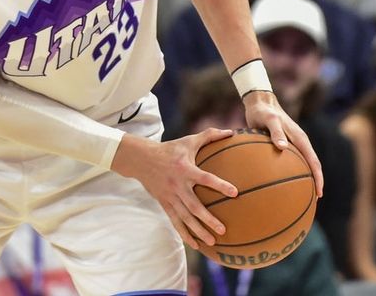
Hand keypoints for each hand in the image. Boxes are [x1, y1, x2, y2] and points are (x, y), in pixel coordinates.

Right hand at [111, 129, 237, 249]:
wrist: (141, 159)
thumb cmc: (169, 149)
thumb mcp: (188, 141)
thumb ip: (209, 136)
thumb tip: (231, 132)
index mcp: (185, 169)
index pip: (205, 178)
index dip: (219, 185)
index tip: (235, 193)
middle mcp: (177, 185)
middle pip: (193, 205)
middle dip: (207, 218)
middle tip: (222, 229)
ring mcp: (169, 196)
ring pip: (184, 217)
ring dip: (197, 230)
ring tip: (212, 241)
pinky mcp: (164, 203)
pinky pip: (175, 221)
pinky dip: (184, 233)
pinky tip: (195, 244)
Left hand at [243, 90, 323, 196]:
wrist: (259, 103)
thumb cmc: (264, 111)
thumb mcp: (270, 120)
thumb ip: (276, 132)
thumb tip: (283, 148)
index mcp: (301, 139)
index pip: (314, 162)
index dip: (318, 178)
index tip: (319, 194)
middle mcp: (299, 143)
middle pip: (311, 166)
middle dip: (314, 183)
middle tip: (312, 201)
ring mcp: (292, 145)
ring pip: (301, 165)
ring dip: (303, 179)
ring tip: (299, 195)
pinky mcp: (282, 145)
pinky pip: (288, 162)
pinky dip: (288, 172)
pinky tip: (278, 182)